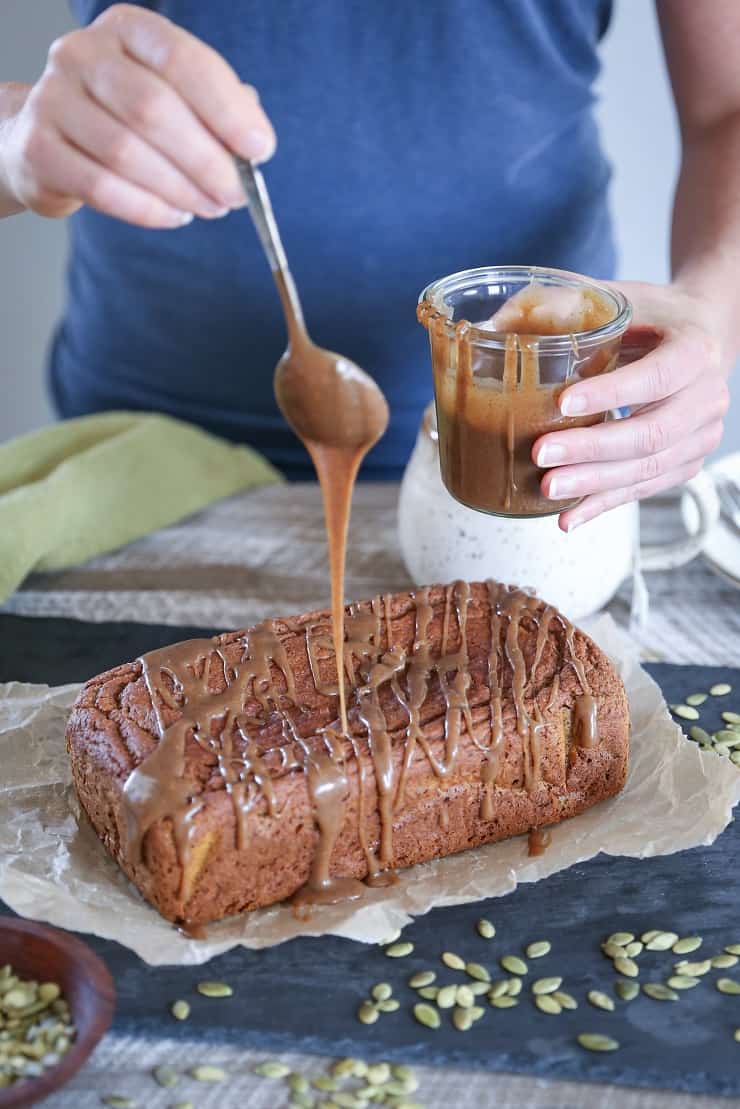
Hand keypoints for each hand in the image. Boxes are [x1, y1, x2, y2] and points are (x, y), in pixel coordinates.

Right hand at [2, 3, 274, 226]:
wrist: (49, 140)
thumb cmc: (124, 118)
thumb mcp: (172, 97)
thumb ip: (215, 111)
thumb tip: (254, 144)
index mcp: (127, 30)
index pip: (182, 60)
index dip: (226, 108)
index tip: (260, 148)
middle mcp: (83, 54)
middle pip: (153, 109)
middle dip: (206, 160)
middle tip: (236, 193)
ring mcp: (54, 99)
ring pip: (127, 152)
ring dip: (181, 190)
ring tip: (211, 208)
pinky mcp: (39, 149)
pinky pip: (102, 187)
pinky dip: (148, 209)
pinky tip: (175, 215)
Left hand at [532, 281, 731, 530]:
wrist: (699, 338)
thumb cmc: (650, 316)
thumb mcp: (616, 298)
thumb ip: (562, 304)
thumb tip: (489, 327)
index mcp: (694, 349)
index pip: (656, 376)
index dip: (611, 393)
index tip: (561, 404)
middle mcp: (707, 397)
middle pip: (650, 434)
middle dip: (592, 450)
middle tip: (541, 455)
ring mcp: (700, 436)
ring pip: (648, 469)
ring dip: (594, 484)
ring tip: (547, 487)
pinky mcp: (685, 464)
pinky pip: (643, 490)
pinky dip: (602, 505)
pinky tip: (567, 517)